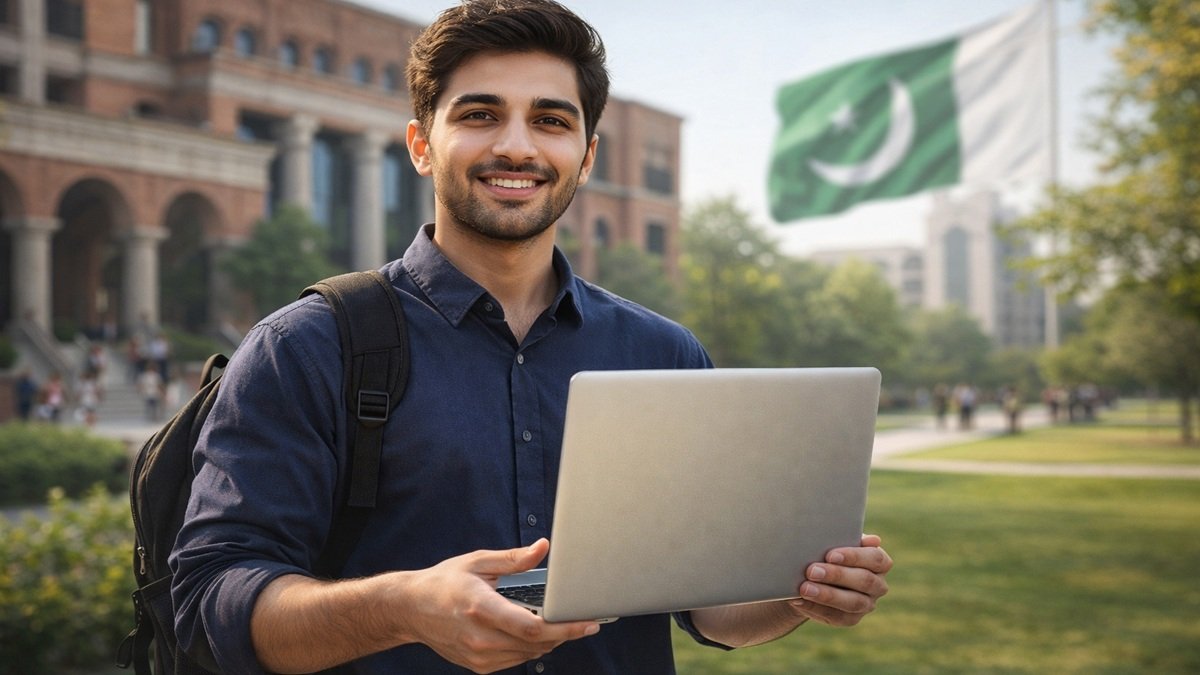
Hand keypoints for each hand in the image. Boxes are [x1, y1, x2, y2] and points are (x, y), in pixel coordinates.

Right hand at [400, 538, 599, 672]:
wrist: (411, 609)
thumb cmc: (444, 582)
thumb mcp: (478, 562)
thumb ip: (514, 558)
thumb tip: (542, 547)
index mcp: (481, 607)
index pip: (532, 626)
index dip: (565, 627)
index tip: (587, 621)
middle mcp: (480, 636)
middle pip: (536, 643)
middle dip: (565, 633)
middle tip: (585, 621)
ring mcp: (478, 655)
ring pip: (529, 654)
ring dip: (550, 641)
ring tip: (564, 624)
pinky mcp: (478, 665)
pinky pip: (516, 660)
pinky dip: (531, 648)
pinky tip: (537, 633)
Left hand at [787, 533, 891, 626]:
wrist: (812, 574)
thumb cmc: (827, 550)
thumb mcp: (835, 540)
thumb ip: (849, 537)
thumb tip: (874, 540)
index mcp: (879, 562)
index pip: (875, 558)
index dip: (854, 556)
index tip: (830, 555)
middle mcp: (878, 585)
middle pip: (864, 580)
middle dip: (837, 575)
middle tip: (812, 571)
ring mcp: (866, 604)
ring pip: (852, 602)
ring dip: (827, 595)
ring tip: (804, 588)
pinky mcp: (851, 619)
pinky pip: (836, 617)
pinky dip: (815, 608)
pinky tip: (799, 600)